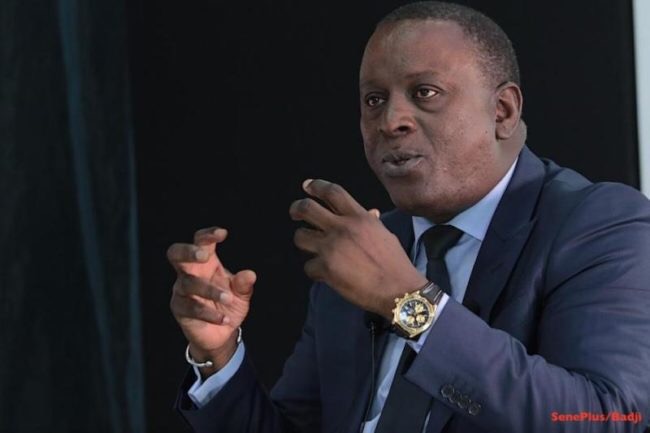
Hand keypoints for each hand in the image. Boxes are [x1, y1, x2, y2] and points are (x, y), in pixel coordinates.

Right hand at [167, 227, 255, 374]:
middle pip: (176, 254)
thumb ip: (244, 284)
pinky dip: (209, 314)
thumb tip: (249, 274)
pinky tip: (225, 319)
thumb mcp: (241, 295)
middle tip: (204, 256)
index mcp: (206, 262)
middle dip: (188, 251)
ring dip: (209, 290)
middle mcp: (190, 272)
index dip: (208, 235)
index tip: (223, 234)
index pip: (200, 241)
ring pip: (188, 283)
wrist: (221, 334)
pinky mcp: (179, 309)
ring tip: (228, 298)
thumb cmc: (229, 306)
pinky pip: (191, 308)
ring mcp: (182, 290)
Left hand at [289, 179, 426, 318]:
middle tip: (295, 213)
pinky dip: (314, 270)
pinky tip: (324, 274)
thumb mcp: (385, 235)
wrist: (398, 289)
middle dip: (297, 208)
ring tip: (310, 246)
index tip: (307, 186)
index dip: (316, 186)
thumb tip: (370, 212)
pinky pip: (308, 266)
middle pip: (308, 208)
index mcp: (359, 217)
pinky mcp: (325, 268)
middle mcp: (342, 228)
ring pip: (300, 236)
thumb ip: (370, 222)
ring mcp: (331, 248)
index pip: (333, 192)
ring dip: (303, 240)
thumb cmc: (395, 263)